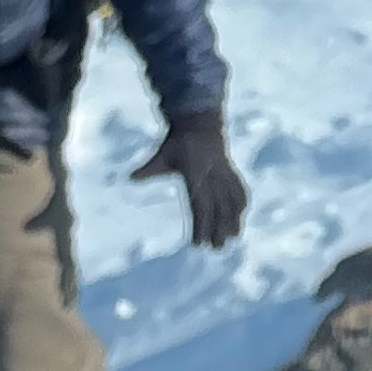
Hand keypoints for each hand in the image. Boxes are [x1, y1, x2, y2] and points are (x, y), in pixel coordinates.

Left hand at [133, 113, 247, 247]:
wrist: (200, 121)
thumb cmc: (177, 142)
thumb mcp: (162, 155)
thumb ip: (148, 169)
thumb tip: (130, 177)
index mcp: (195, 174)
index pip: (199, 205)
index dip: (201, 225)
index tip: (199, 243)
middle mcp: (212, 175)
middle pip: (217, 208)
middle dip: (218, 229)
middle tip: (216, 248)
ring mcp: (223, 172)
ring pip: (231, 200)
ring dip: (233, 219)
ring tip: (232, 239)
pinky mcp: (230, 170)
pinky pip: (238, 188)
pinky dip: (241, 202)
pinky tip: (241, 216)